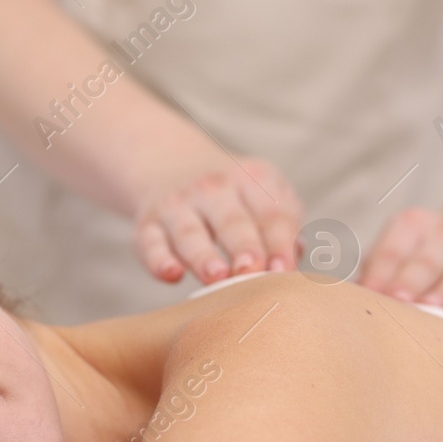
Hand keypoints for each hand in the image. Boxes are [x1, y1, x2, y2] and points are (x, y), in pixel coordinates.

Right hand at [133, 157, 302, 284]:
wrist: (169, 164)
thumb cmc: (232, 198)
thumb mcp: (263, 195)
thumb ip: (283, 228)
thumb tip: (294, 265)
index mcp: (252, 180)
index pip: (272, 213)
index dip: (279, 243)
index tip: (285, 272)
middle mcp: (213, 188)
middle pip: (233, 222)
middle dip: (244, 246)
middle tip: (253, 271)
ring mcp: (177, 206)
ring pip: (190, 234)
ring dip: (204, 257)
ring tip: (217, 277)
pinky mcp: (148, 226)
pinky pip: (152, 244)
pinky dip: (159, 260)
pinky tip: (171, 275)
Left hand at [359, 207, 442, 326]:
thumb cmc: (427, 257)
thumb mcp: (400, 251)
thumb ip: (377, 274)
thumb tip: (350, 300)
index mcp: (414, 226)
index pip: (392, 250)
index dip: (380, 273)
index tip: (369, 295)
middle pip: (428, 261)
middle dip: (412, 280)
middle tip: (399, 300)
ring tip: (436, 306)